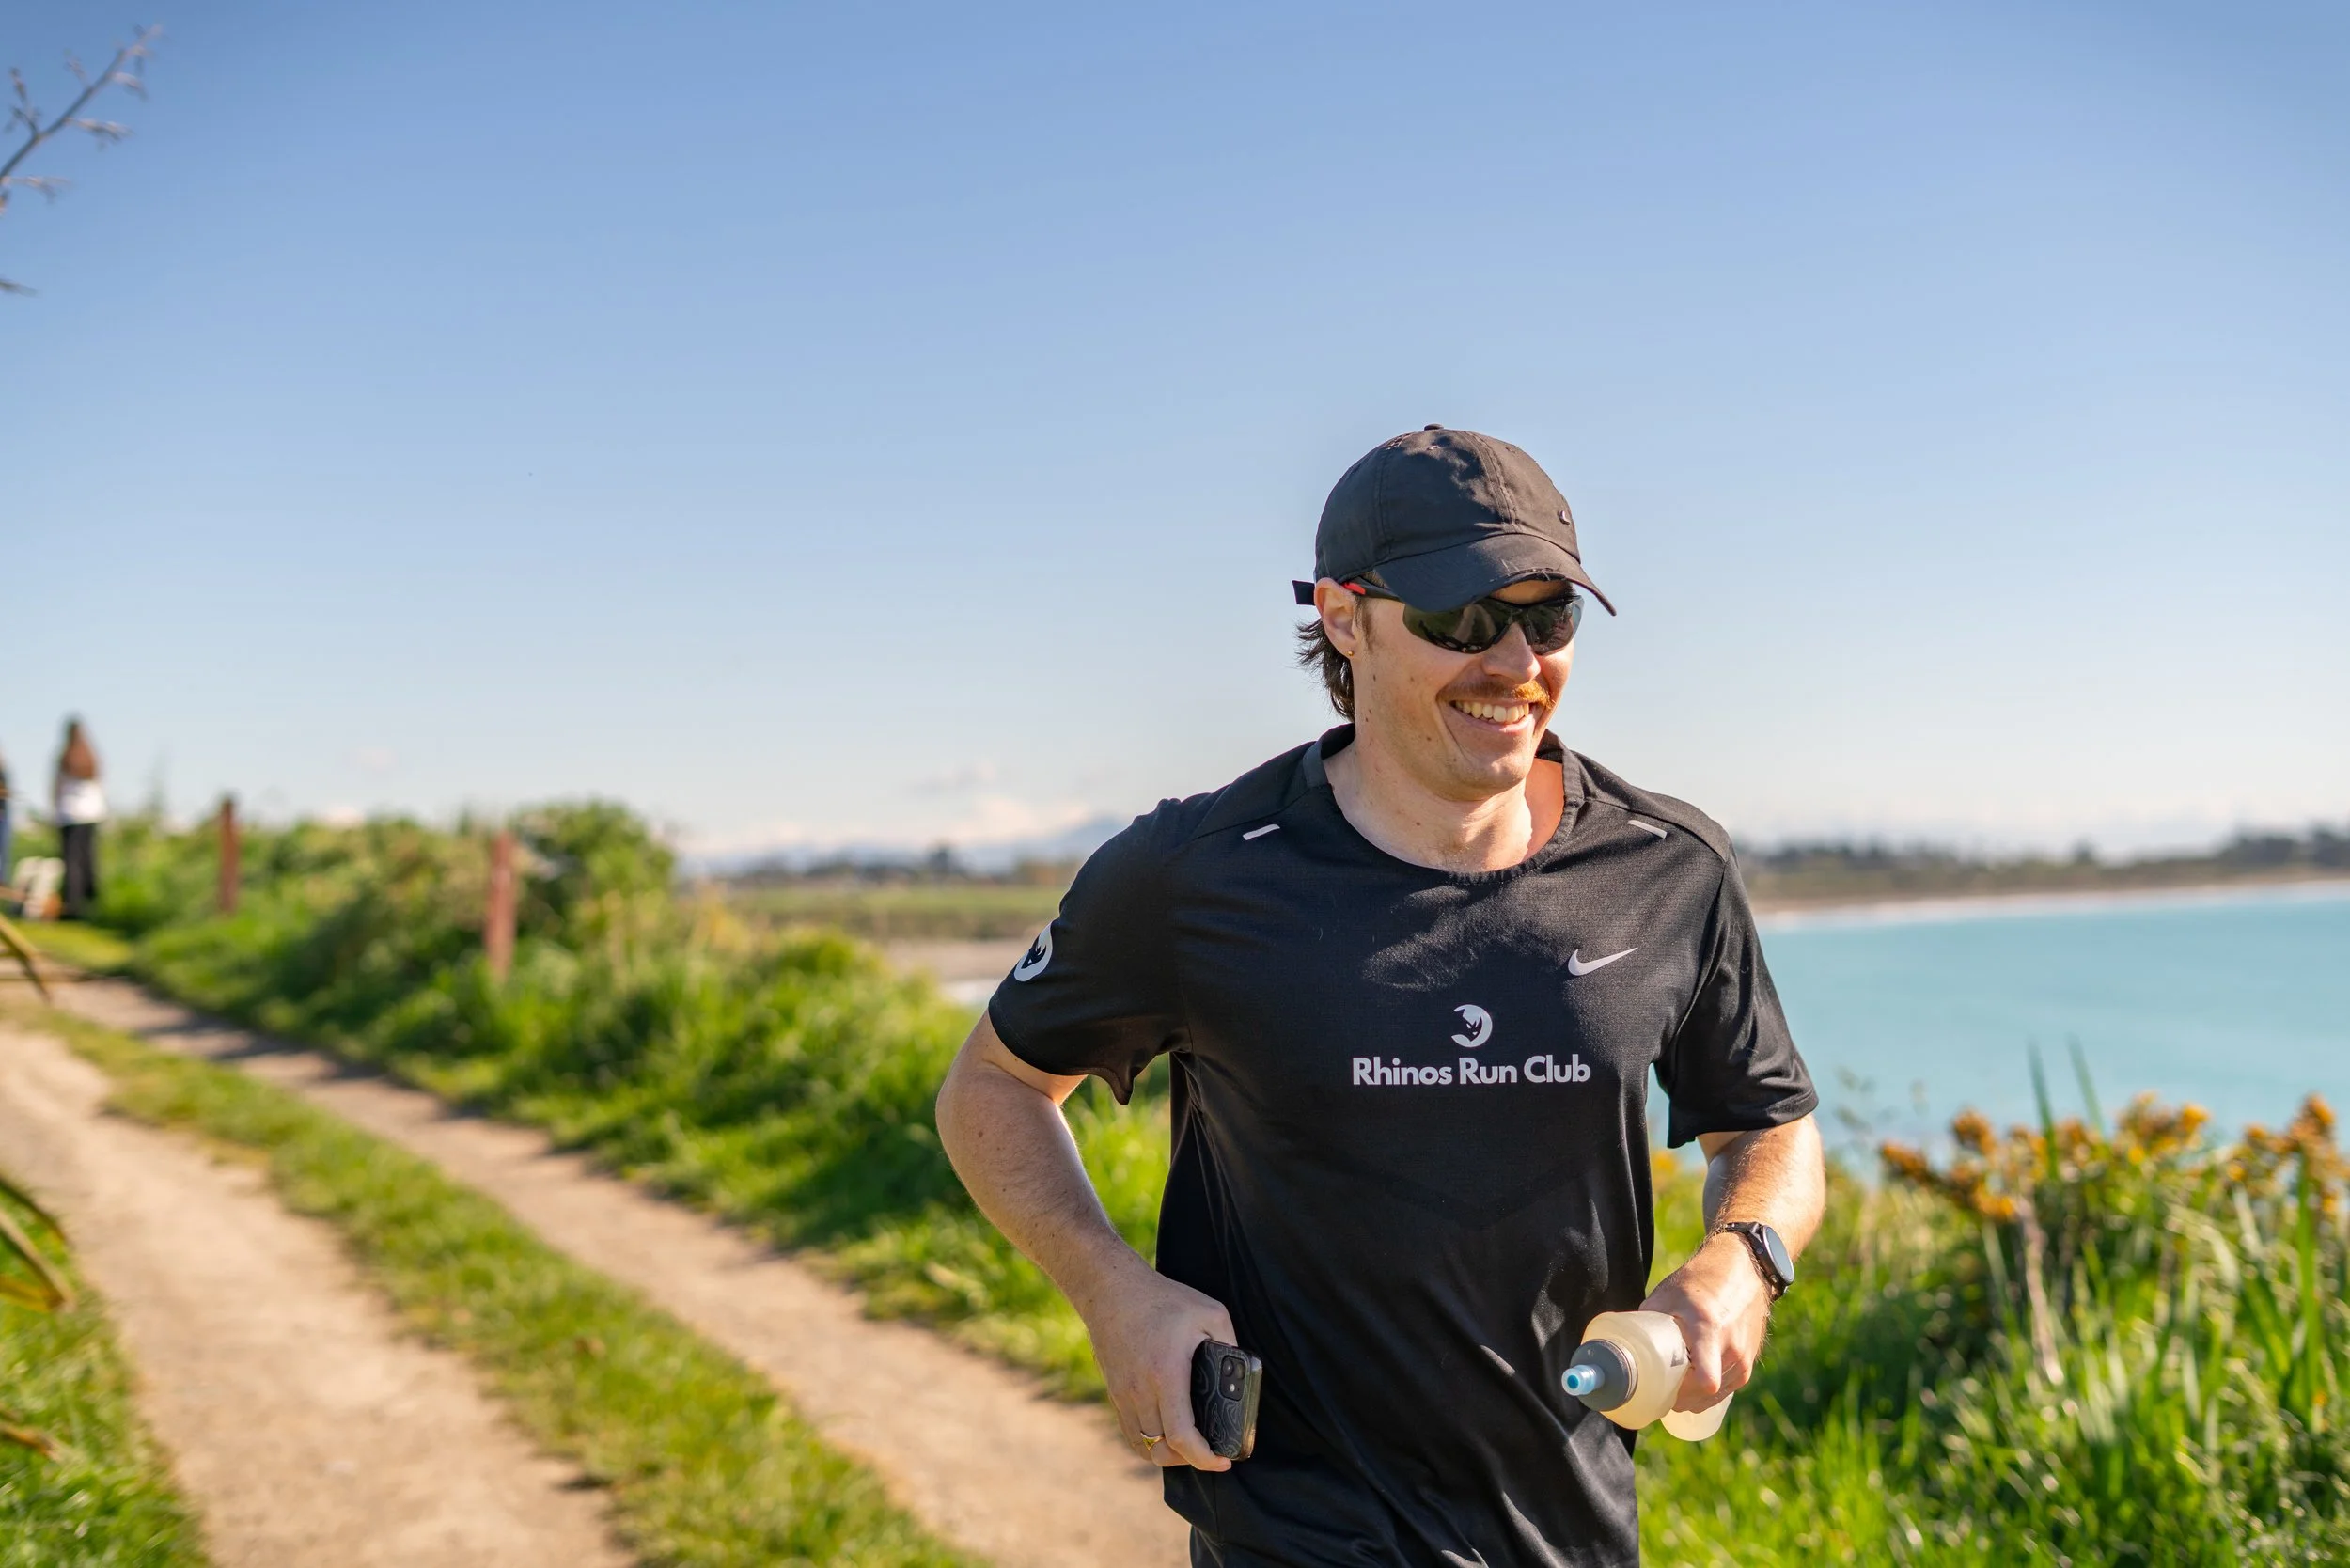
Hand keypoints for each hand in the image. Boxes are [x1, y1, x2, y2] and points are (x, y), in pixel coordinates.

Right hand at [1078, 1256, 1236, 1470]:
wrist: (1111, 1289)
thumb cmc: (1163, 1299)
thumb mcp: (1209, 1312)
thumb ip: (1230, 1343)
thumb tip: (1242, 1373)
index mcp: (1167, 1374)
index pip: (1182, 1436)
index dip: (1204, 1458)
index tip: (1224, 1461)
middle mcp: (1141, 1391)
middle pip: (1163, 1450)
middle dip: (1191, 1460)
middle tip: (1211, 1452)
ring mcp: (1124, 1395)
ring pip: (1145, 1447)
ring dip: (1169, 1455)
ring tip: (1190, 1447)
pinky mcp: (1115, 1392)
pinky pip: (1131, 1434)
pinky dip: (1150, 1444)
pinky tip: (1166, 1435)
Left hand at [1640, 1232, 1770, 1410]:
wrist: (1743, 1274)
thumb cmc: (1700, 1282)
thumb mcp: (1668, 1295)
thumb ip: (1646, 1321)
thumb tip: (1622, 1345)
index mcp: (1708, 1329)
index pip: (1708, 1373)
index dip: (1690, 1390)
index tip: (1673, 1397)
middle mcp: (1730, 1349)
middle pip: (1699, 1392)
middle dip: (1675, 1396)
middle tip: (1655, 1387)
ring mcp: (1742, 1361)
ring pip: (1709, 1397)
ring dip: (1689, 1396)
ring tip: (1671, 1380)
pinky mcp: (1748, 1367)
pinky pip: (1722, 1393)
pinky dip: (1704, 1393)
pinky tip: (1690, 1380)